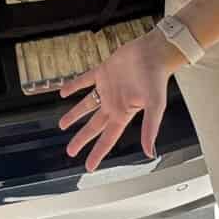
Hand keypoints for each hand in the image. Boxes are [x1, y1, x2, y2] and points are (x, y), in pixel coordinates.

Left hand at [57, 29, 181, 172]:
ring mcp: (107, 88)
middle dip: (82, 138)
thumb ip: (150, 129)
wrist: (154, 52)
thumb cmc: (156, 78)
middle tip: (71, 150)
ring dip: (74, 115)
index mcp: (123, 113)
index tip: (89, 166)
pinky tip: (64, 92)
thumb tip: (150, 152)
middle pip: (94, 126)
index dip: (98, 153)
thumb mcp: (155, 106)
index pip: (107, 138)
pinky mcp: (103, 72)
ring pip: (86, 105)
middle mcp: (113, 103)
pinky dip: (73, 86)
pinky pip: (84, 81)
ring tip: (62, 124)